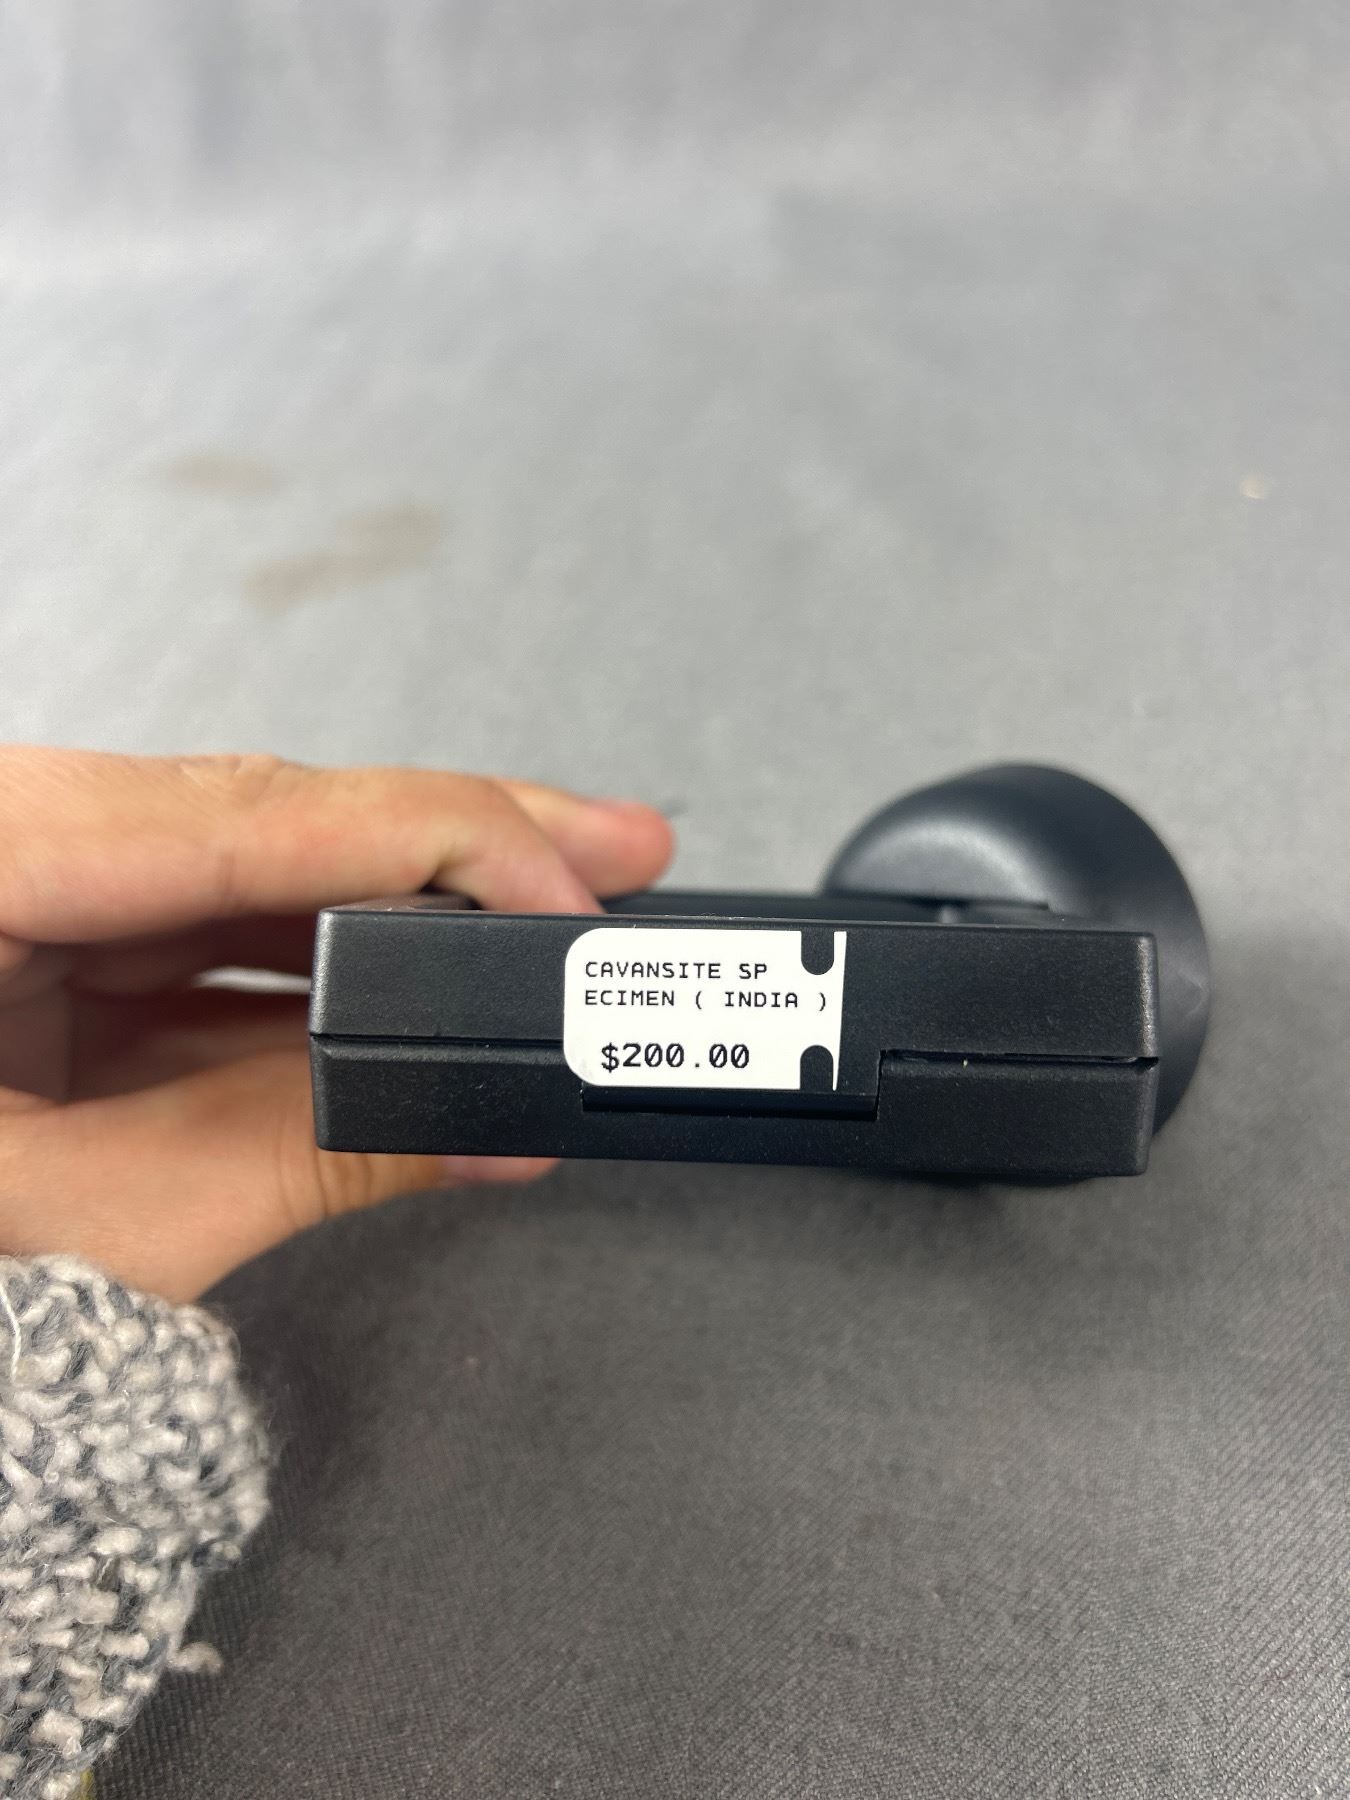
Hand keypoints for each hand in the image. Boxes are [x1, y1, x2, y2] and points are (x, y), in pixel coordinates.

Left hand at [0, 748, 672, 1300]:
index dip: (431, 837)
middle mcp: (0, 843)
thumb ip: (306, 1152)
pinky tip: (428, 984)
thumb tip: (487, 1126)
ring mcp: (18, 892)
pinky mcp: (38, 949)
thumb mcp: (97, 1227)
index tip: (566, 882)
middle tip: (608, 849)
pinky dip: (320, 972)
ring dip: (400, 907)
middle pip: (259, 816)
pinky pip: (205, 937)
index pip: (238, 813)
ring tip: (549, 912)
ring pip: (246, 870)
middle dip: (447, 842)